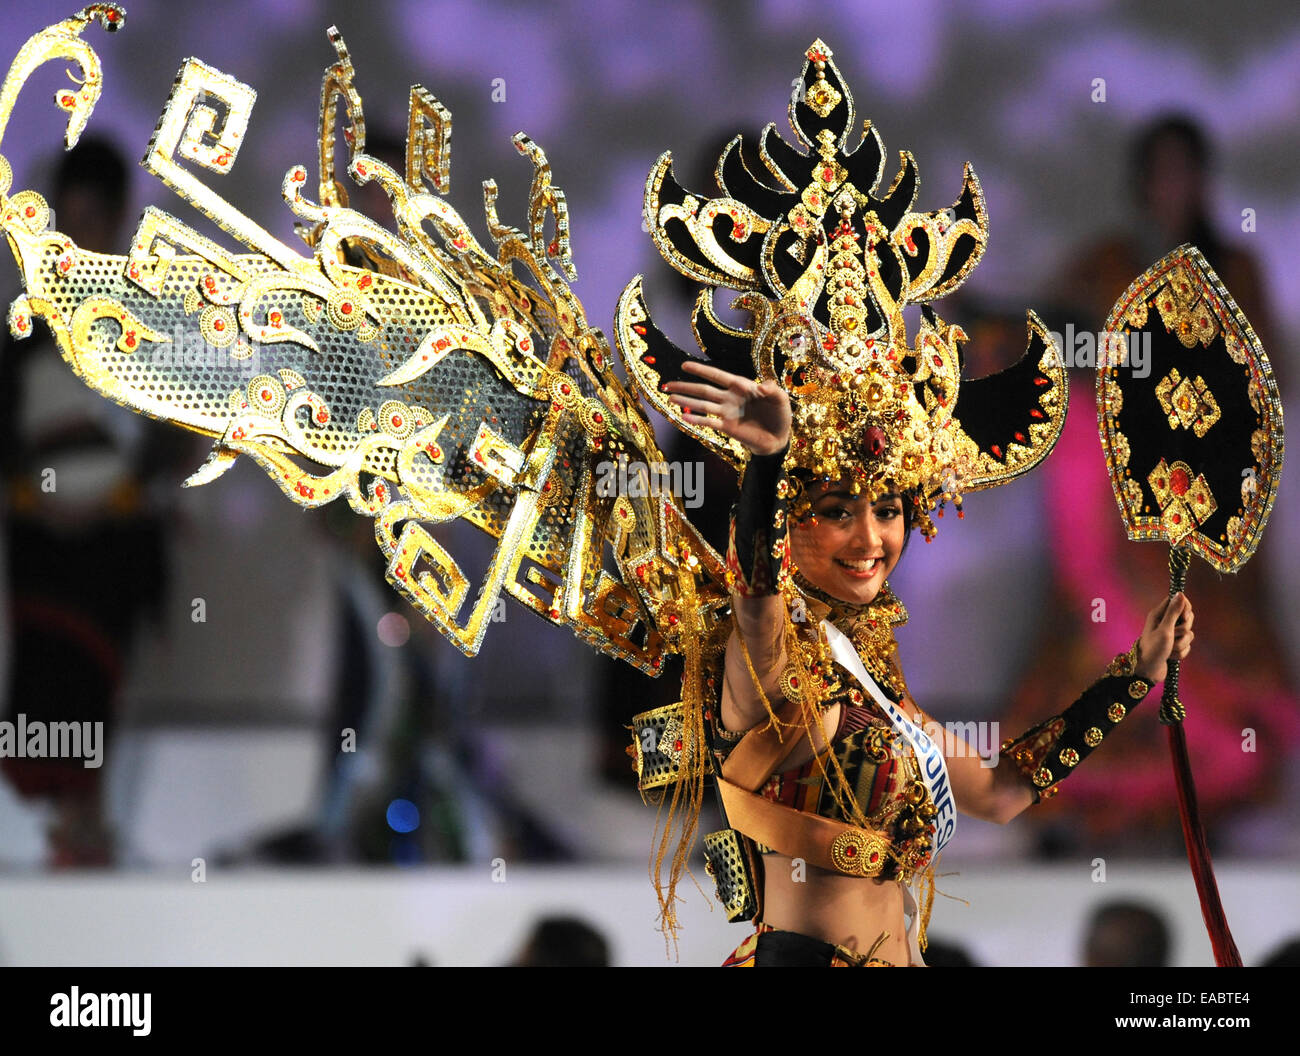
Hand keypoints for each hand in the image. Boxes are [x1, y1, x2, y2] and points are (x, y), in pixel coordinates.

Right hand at [662, 360, 790, 455]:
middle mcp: (730, 398)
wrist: (779, 438)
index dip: (702, 371)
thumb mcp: (780, 399)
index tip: (685, 366)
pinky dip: (697, 420)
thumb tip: (762, 386)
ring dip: (687, 401)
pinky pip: (710, 423)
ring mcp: (727, 413)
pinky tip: (683, 417)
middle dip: (686, 386)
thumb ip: (773, 390)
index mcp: (741, 387)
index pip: (718, 376)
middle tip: (667, 383)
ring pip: (703, 405)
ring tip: (670, 397)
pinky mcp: (727, 427)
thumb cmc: (779, 415)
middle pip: (704, 390)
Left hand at [1134, 591, 1194, 683]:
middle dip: (1183, 630)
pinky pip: (1187, 646)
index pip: (1178, 600)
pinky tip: (1170, 656)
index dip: (1185, 608)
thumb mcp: (1164, 629)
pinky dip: (1180, 652)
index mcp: (1159, 614)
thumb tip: (1180, 593)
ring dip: (1181, 644)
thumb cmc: (1152, 649)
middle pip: (1187, 618)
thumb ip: (1173, 612)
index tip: (1184, 618)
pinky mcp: (1174, 645)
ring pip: (1189, 634)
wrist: (1147, 671)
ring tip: (1169, 649)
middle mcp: (1165, 622)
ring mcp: (1170, 634)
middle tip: (1172, 635)